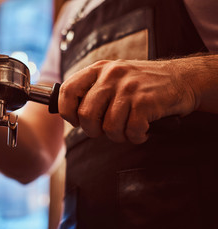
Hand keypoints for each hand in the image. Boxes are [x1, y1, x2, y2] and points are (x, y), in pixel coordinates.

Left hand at [58, 59, 196, 143]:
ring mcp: (129, 88)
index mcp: (98, 69)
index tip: (76, 121)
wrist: (182, 78)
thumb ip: (92, 91)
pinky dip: (137, 137)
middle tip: (106, 130)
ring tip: (128, 128)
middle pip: (86, 114)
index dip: (67, 111)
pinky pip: (131, 131)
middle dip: (93, 131)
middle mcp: (111, 75)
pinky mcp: (146, 101)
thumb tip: (71, 114)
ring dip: (118, 136)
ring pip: (108, 127)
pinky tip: (142, 129)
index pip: (67, 90)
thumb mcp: (113, 77)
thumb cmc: (142, 84)